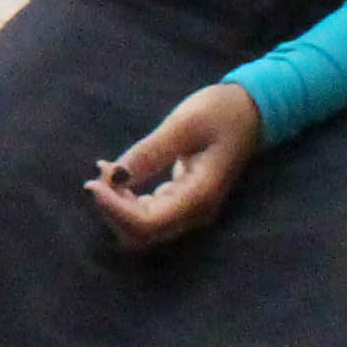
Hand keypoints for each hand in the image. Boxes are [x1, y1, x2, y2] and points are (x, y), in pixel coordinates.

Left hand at [88, 82, 262, 251]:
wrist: (253, 112)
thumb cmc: (222, 112)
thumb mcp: (183, 124)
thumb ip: (149, 152)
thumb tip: (113, 176)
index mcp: (199, 196)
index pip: (147, 224)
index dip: (114, 210)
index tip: (93, 183)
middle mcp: (195, 212)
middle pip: (142, 234)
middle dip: (113, 210)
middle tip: (98, 173)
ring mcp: (190, 210)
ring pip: (143, 227)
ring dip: (117, 205)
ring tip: (104, 170)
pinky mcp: (183, 201)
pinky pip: (148, 212)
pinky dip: (126, 199)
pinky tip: (114, 172)